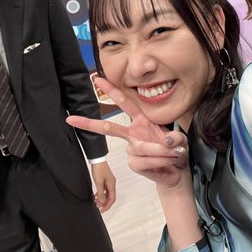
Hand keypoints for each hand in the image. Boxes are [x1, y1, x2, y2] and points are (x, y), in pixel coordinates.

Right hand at [68, 77, 188, 189]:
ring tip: (174, 153)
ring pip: (141, 147)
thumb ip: (175, 138)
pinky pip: (144, 160)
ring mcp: (132, 150)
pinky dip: (159, 160)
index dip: (112, 90)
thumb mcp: (179, 139)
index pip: (125, 103)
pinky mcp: (134, 164)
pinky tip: (166, 162)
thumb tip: (166, 141)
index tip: (98, 79)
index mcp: (141, 121)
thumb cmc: (175, 150)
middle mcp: (133, 134)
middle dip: (91, 123)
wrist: (177, 172)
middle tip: (72, 118)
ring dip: (160, 150)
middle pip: (110, 128)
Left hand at [90, 161, 116, 211]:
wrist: (97, 160)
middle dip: (105, 203)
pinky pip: (105, 190)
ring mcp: (109, 182)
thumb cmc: (99, 169)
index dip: (107, 205)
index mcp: (112, 184)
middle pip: (110, 197)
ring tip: (96, 202)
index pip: (112, 198)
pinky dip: (101, 194)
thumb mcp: (98, 182)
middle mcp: (112, 183)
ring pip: (107, 194)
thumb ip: (101, 193)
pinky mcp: (105, 180)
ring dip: (102, 199)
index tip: (102, 210)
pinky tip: (96, 195)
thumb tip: (102, 202)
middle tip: (98, 207)